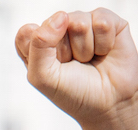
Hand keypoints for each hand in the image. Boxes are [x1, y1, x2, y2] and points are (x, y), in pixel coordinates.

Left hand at [15, 9, 137, 129]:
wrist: (110, 105)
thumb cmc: (74, 93)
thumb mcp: (44, 77)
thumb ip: (39, 45)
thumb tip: (61, 16)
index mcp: (38, 45)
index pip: (27, 32)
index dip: (40, 50)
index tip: (52, 69)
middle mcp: (59, 31)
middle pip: (54, 25)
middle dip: (65, 52)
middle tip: (75, 66)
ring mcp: (83, 24)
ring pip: (78, 22)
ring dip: (85, 49)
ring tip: (90, 60)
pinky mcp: (107, 22)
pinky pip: (101, 21)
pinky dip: (103, 43)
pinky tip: (105, 53)